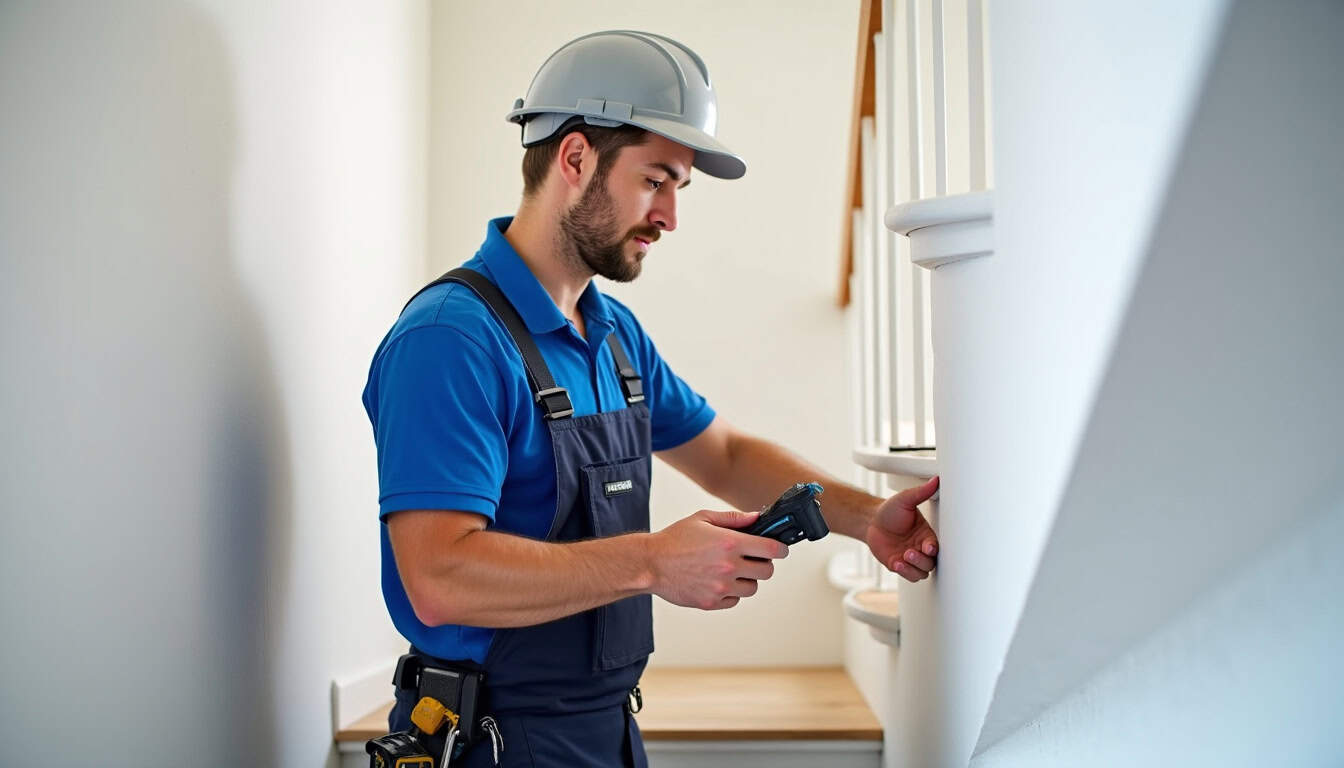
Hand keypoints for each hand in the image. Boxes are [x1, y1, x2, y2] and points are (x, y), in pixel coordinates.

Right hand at [647, 509, 789, 609]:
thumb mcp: (703, 519)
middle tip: (754, 559)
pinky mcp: (711, 602)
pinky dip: (732, 593)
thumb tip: (756, 518)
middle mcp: (729, 567)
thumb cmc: (674, 540)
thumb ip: (733, 519)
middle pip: (767, 572)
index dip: (781, 549)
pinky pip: (734, 601)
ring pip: (752, 588)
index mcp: (730, 544)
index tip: (780, 549)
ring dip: (748, 579)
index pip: (772, 549)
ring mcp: (721, 587)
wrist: (650, 564)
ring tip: (733, 571)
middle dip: (764, 564)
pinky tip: (720, 581)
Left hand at [865, 476, 939, 581]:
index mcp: (926, 534)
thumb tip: (935, 480)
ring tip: (903, 558)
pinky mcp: (899, 565)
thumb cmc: (890, 511)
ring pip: (922, 572)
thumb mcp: (906, 499)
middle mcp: (921, 548)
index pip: (936, 546)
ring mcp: (911, 558)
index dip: (933, 548)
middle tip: (910, 552)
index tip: (927, 546)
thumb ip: (921, 492)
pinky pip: (909, 575)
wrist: (871, 522)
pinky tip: (897, 563)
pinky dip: (905, 572)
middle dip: (922, 560)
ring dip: (914, 567)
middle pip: (931, 562)